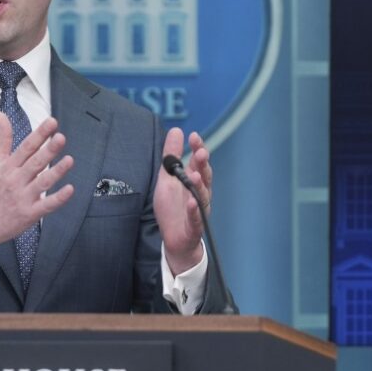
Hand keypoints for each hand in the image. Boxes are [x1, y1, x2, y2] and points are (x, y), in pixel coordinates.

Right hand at [0, 113, 73, 257]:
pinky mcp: (30, 213)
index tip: (52, 122)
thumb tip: (0, 114)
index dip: (39, 134)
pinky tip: (70, 189)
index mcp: (8, 167)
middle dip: (48, 150)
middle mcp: (16, 180)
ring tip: (69, 160)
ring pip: (42, 182)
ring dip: (56, 171)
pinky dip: (58, 198)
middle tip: (60, 137)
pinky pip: (47, 205)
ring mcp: (23, 197)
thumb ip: (2, 139)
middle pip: (35, 163)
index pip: (26, 147)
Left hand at [153, 128, 210, 275]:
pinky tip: (192, 203)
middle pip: (204, 177)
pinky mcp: (194, 227)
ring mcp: (199, 210)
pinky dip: (195, 211)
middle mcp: (200, 194)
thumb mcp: (167, 179)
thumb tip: (176, 130)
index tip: (194, 136)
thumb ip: (171, 156)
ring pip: (202, 196)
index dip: (198, 149)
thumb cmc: (173, 208)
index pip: (198, 162)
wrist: (175, 241)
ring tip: (194, 175)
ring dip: (199, 185)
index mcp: (194, 181)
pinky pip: (196, 218)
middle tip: (200, 152)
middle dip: (203, 164)